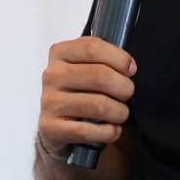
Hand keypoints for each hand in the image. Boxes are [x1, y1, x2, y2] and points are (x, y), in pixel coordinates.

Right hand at [37, 35, 135, 160]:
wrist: (58, 126)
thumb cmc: (81, 93)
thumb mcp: (87, 68)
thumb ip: (105, 59)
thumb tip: (129, 67)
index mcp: (60, 53)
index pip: (93, 47)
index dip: (119, 59)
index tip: (130, 70)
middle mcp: (52, 75)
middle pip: (100, 76)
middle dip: (124, 88)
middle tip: (126, 95)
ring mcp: (49, 102)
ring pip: (99, 105)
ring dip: (119, 113)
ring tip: (119, 114)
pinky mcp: (49, 127)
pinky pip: (88, 130)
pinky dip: (108, 132)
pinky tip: (110, 129)